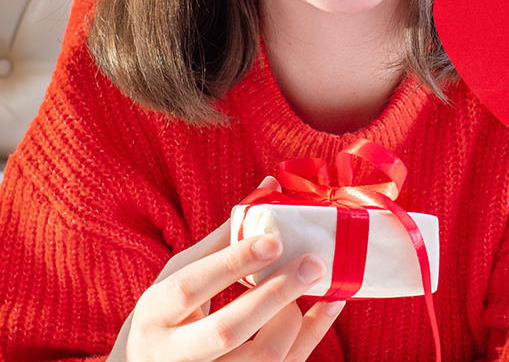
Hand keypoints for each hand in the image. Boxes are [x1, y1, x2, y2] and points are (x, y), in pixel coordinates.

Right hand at [109, 179, 344, 361]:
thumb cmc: (170, 311)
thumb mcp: (181, 272)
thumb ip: (225, 235)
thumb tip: (270, 186)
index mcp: (155, 313)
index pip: (191, 288)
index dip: (233, 263)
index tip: (274, 240)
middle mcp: (175, 355)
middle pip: (227, 331)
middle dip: (274, 295)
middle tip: (312, 263)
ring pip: (259, 360)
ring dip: (291, 319)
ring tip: (304, 286)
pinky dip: (312, 334)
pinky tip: (331, 304)